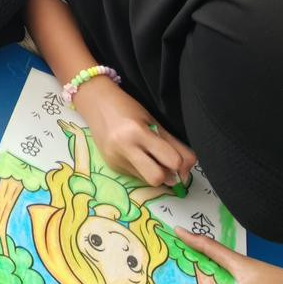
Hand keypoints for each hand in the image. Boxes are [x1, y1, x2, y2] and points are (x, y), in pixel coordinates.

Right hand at [76, 78, 195, 185]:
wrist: (95, 102)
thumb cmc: (128, 108)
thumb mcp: (154, 122)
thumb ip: (175, 146)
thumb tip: (187, 172)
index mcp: (137, 132)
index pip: (171, 160)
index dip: (179, 162)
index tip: (178, 158)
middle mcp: (124, 148)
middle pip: (157, 178)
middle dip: (166, 175)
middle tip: (165, 163)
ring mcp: (115, 159)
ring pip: (147, 181)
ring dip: (153, 172)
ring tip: (148, 156)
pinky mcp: (111, 166)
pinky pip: (136, 177)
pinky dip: (141, 169)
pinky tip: (134, 154)